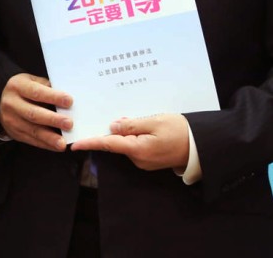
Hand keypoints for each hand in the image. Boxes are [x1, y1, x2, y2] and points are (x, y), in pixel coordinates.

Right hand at [0, 73, 72, 151]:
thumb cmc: (23, 89)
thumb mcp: (31, 81)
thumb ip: (47, 87)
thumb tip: (67, 99)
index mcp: (17, 86)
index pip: (36, 92)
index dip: (53, 97)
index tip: (69, 101)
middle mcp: (11, 103)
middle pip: (33, 113)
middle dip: (52, 119)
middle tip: (69, 124)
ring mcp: (11, 120)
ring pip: (32, 130)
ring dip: (49, 137)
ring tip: (63, 143)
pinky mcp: (14, 133)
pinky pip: (31, 140)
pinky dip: (45, 144)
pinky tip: (56, 146)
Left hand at [71, 114, 189, 170]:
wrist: (202, 146)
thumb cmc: (180, 131)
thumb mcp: (154, 122)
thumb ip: (131, 125)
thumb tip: (112, 127)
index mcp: (137, 149)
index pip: (107, 144)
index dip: (90, 143)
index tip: (74, 144)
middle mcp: (138, 159)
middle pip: (117, 143)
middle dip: (115, 129)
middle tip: (125, 115)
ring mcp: (145, 162)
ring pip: (127, 144)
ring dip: (128, 132)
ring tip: (145, 120)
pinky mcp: (150, 160)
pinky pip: (136, 147)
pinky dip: (135, 137)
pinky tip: (147, 127)